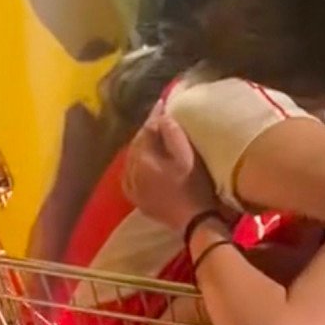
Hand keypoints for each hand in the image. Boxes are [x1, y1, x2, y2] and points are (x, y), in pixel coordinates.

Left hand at [123, 100, 218, 233]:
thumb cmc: (195, 187)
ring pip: (132, 159)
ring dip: (141, 146)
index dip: (155, 115)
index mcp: (143, 159)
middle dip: (147, 131)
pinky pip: (130, 175)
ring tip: (153, 138)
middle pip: (137, 144)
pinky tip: (142, 162)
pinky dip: (135, 165)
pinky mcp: (137, 199)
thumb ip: (173, 134)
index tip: (163, 103)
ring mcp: (132, 187)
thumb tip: (161, 117)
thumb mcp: (188, 157)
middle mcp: (132, 172)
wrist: (194, 222)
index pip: (146, 130)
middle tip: (160, 119)